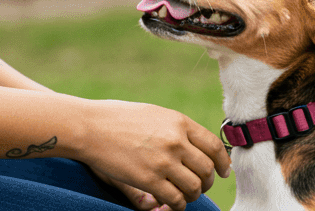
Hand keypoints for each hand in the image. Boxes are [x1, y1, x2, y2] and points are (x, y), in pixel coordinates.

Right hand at [77, 100, 230, 210]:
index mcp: (179, 122)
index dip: (223, 162)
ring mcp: (163, 162)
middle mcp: (176, 141)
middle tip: (201, 186)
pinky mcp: (149, 180)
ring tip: (185, 195)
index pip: (214, 146)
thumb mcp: (155, 114)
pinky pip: (175, 199)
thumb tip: (197, 145)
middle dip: (208, 181)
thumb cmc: (119, 118)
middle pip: (207, 169)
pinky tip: (172, 203)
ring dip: (193, 195)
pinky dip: (178, 205)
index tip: (223, 171)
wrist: (91, 127)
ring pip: (194, 187)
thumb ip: (177, 129)